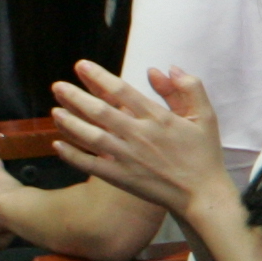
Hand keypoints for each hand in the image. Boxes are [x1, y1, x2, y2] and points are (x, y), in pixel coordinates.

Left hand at [50, 63, 225, 219]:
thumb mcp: (206, 116)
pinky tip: (57, 145)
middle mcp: (139, 135)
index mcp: (159, 118)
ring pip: (91, 136)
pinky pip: (90, 165)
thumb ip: (188, 88)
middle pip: (100, 111)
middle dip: (76, 96)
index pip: (122, 91)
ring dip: (70, 123)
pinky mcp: (121, 178)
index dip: (99, 77)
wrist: (202, 195)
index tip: (82, 66)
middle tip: (57, 86)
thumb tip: (164, 69)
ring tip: (55, 111)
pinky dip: (72, 155)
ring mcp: (128, 158)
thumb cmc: (204, 154)